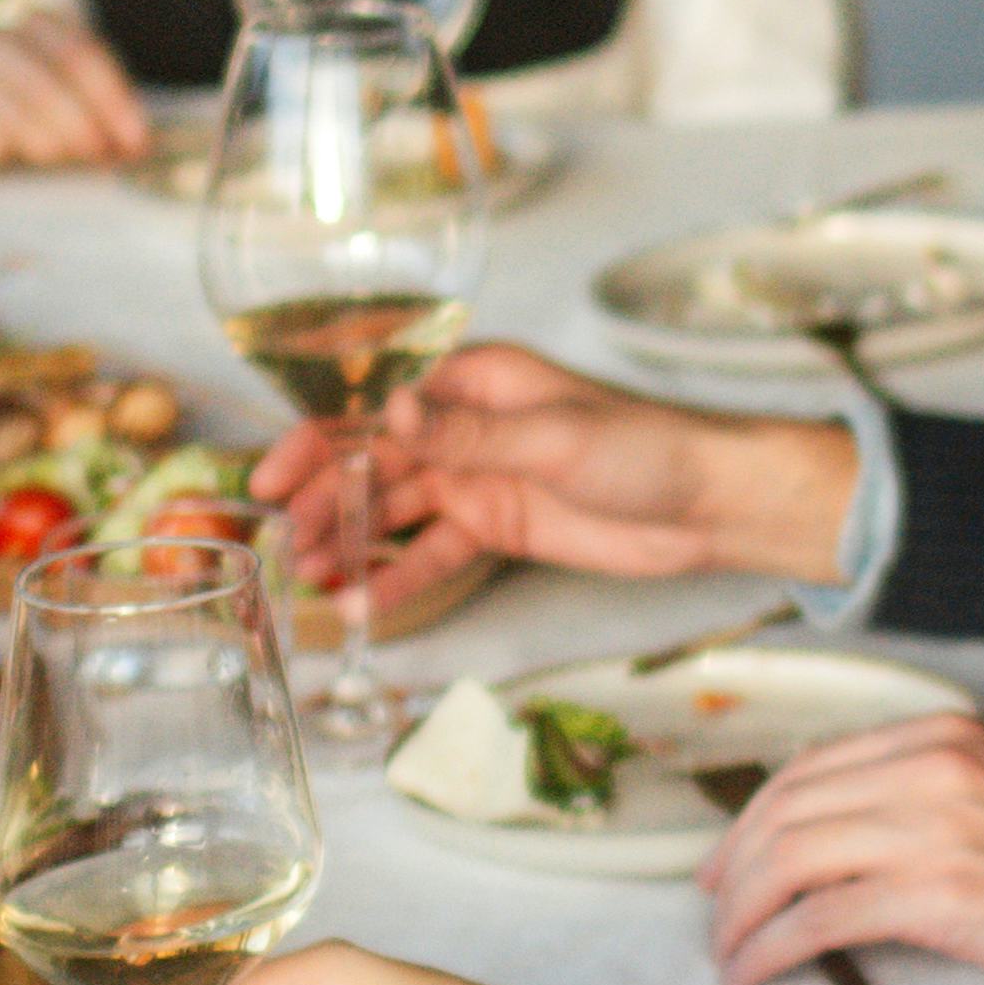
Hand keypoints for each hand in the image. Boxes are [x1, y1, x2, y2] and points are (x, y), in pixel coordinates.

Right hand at [0, 12, 151, 168]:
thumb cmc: (48, 84)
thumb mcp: (82, 80)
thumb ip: (111, 103)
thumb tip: (136, 144)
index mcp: (43, 24)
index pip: (80, 58)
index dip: (112, 102)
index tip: (135, 140)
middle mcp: (4, 43)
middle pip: (47, 87)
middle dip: (81, 127)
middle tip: (101, 154)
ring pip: (14, 113)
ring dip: (48, 143)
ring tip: (66, 157)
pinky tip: (12, 155)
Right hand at [248, 343, 860, 604]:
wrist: (711, 504)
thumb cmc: (644, 449)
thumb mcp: (554, 439)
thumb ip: (470, 434)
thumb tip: (395, 413)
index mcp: (476, 380)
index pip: (377, 405)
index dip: (318, 440)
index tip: (272, 479)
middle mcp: (467, 424)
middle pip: (374, 460)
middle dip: (326, 500)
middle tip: (287, 545)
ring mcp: (480, 476)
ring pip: (395, 508)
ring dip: (351, 540)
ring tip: (312, 577)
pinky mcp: (498, 525)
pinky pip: (434, 551)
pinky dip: (399, 574)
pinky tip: (363, 604)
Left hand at [704, 714, 983, 984]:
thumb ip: (920, 795)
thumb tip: (827, 839)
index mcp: (940, 736)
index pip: (811, 768)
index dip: (751, 818)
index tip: (727, 863)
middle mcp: (930, 768)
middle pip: (787, 810)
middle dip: (732, 868)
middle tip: (713, 912)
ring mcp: (934, 827)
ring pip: (789, 860)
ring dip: (741, 914)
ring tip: (727, 952)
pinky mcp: (939, 893)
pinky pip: (820, 917)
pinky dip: (770, 947)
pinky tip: (754, 973)